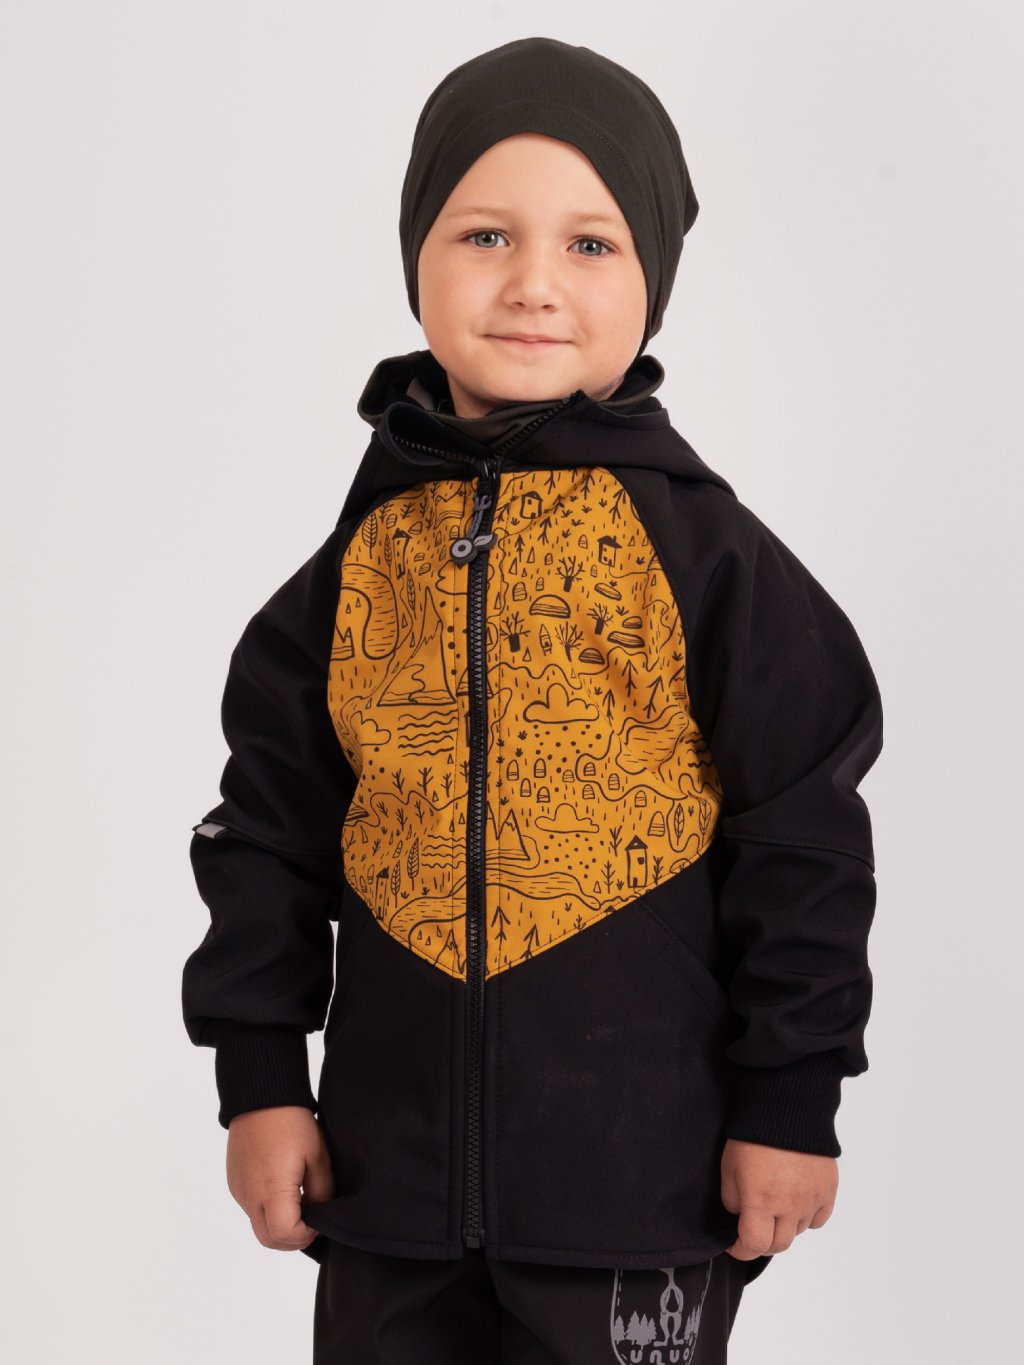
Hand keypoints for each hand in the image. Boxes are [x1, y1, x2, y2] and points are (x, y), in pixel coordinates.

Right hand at [226, 1105, 335, 1252]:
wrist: (261, 1096)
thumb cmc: (291, 1122)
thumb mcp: (318, 1156)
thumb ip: (322, 1192)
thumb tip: (319, 1214)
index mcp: (271, 1189)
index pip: (286, 1235)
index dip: (307, 1235)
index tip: (319, 1219)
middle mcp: (250, 1195)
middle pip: (269, 1240)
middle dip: (293, 1238)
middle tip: (311, 1219)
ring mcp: (239, 1190)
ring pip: (258, 1227)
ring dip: (279, 1225)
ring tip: (299, 1201)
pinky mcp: (235, 1183)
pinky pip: (251, 1209)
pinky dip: (267, 1211)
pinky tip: (283, 1189)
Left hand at [720, 1137, 836, 1259]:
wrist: (786, 1108)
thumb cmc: (753, 1134)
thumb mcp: (728, 1166)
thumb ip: (732, 1199)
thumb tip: (740, 1216)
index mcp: (761, 1201)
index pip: (754, 1245)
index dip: (741, 1250)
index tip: (734, 1244)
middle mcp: (789, 1206)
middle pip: (778, 1245)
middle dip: (762, 1242)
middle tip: (754, 1229)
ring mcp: (812, 1199)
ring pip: (798, 1231)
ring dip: (784, 1227)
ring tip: (775, 1207)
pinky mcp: (828, 1190)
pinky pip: (818, 1219)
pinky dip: (807, 1218)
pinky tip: (796, 1203)